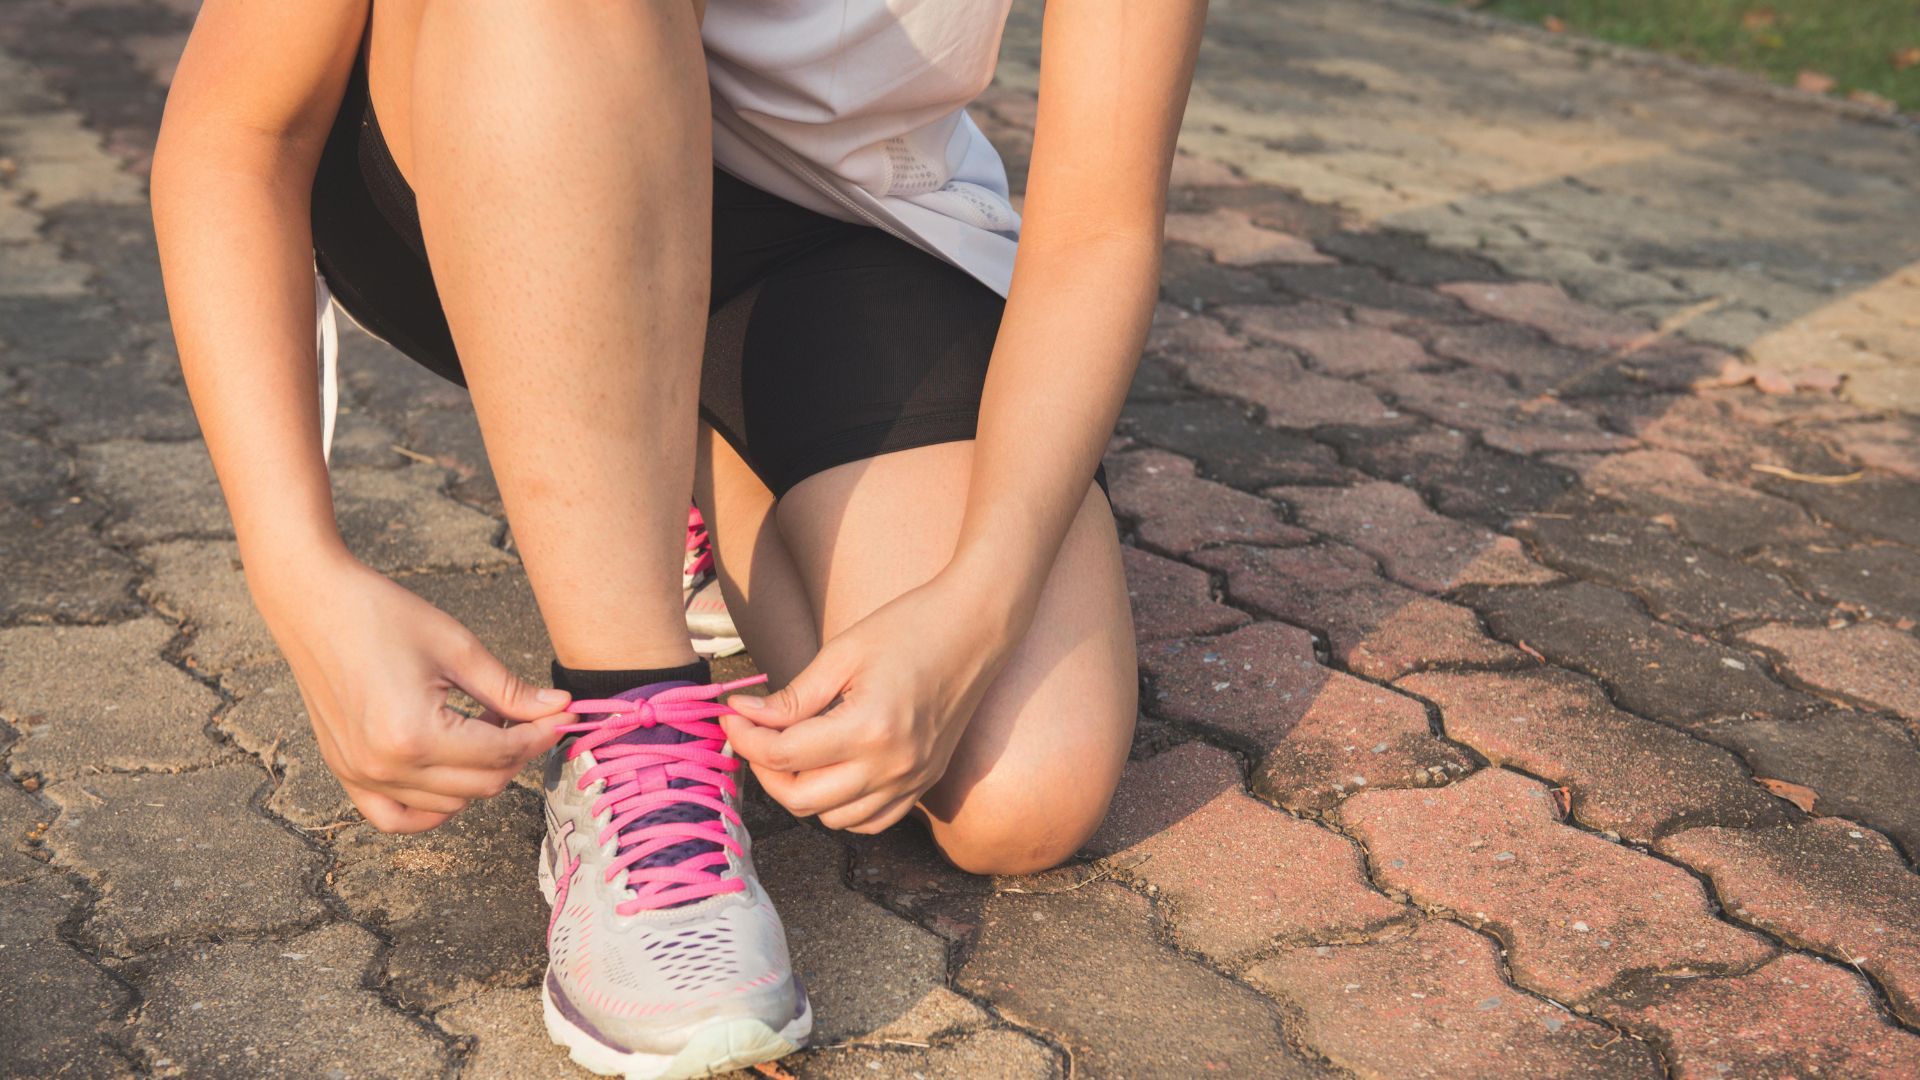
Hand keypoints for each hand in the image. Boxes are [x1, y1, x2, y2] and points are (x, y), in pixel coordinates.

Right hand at [252, 550, 569, 832]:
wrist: (313, 603)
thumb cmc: (381, 615)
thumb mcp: (458, 648)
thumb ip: (511, 690)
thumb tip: (559, 710)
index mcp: (415, 735)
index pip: (501, 753)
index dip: (540, 735)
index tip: (563, 717)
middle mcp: (385, 767)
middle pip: (482, 785)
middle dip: (517, 753)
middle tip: (528, 716)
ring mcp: (361, 776)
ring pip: (449, 804)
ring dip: (479, 774)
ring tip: (482, 726)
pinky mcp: (346, 773)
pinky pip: (396, 817)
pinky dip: (431, 807)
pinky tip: (451, 775)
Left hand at [720, 572, 1015, 833]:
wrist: (976, 628)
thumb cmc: (909, 627)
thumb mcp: (842, 654)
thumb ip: (793, 697)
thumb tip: (744, 716)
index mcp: (869, 728)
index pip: (784, 755)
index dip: (746, 737)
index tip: (732, 715)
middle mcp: (892, 766)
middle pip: (802, 799)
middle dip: (765, 770)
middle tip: (754, 735)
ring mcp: (912, 781)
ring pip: (833, 819)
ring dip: (801, 791)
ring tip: (792, 751)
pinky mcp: (924, 784)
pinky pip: (870, 822)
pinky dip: (840, 808)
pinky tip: (830, 773)